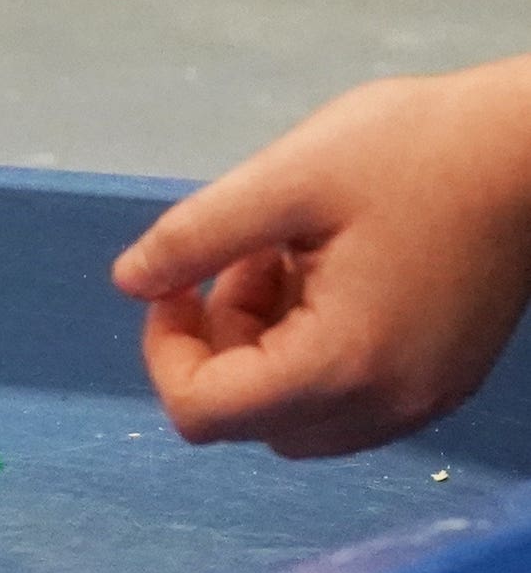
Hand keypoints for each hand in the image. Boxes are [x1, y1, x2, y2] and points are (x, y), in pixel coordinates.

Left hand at [112, 61, 530, 456]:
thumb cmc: (411, 152)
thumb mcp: (283, 180)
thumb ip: (194, 239)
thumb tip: (129, 283)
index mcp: (342, 365)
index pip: (204, 413)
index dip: (166, 349)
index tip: (179, 280)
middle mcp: (387, 406)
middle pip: (249, 420)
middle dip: (218, 347)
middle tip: (240, 261)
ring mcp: (422, 399)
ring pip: (297, 414)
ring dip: (263, 348)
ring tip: (285, 258)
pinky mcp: (442, 378)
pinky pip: (348, 395)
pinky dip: (314, 348)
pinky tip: (328, 270)